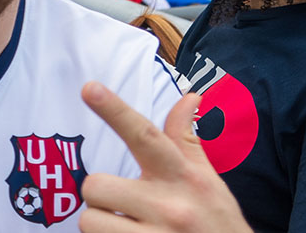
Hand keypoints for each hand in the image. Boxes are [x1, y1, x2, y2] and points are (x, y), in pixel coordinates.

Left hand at [78, 82, 251, 232]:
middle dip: (102, 196)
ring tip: (130, 228)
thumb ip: (186, 141)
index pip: (146, 137)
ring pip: (89, 221)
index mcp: (183, 178)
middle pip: (96, 185)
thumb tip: (189, 96)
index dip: (115, 111)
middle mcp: (169, 206)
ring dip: (102, 225)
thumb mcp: (208, 181)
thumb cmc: (216, 222)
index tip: (90, 88)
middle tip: (125, 207)